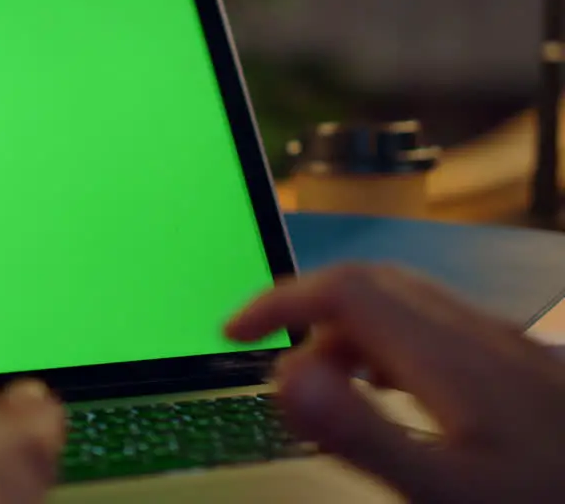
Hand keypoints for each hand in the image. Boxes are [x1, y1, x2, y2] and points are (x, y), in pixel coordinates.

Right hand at [226, 264, 564, 503]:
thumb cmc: (544, 500)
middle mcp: (479, 337)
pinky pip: (437, 328)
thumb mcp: (449, 493)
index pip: (345, 291)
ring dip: (347, 325)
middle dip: (305, 306)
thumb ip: (363, 435)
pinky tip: (394, 389)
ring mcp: (506, 348)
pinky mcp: (523, 365)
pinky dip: (387, 342)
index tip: (233, 334)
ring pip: (407, 303)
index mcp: (452, 359)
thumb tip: (283, 376)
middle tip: (265, 353)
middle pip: (374, 285)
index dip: (279, 299)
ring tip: (320, 381)